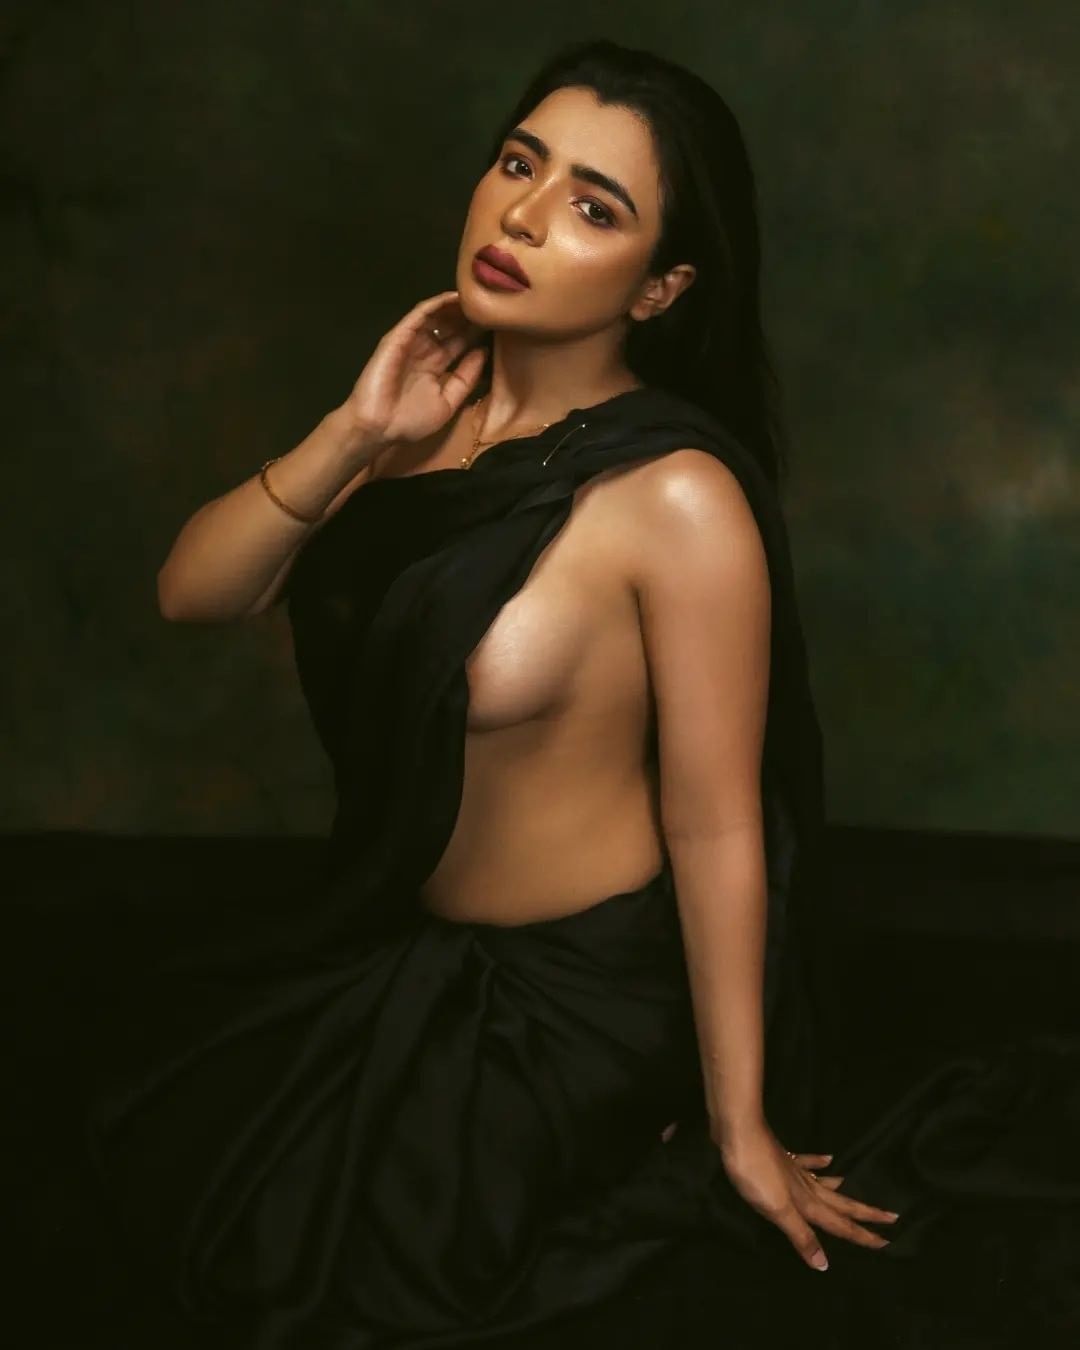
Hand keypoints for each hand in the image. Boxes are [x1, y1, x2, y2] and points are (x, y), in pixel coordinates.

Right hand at [340, 290, 487, 449]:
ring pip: (435, 316)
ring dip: (454, 306)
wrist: (377, 428)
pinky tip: (454, 297)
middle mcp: (423, 351)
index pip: (458, 343)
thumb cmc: (409, 421)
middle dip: (467, 315)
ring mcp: (409, 342)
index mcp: (434, 366)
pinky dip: (435, 304)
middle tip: (490, 303)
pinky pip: (418, 316)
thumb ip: (466, 378)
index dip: (475, 333)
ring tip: (476, 295)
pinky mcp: (397, 337)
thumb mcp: (448, 402)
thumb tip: (483, 352)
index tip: (497, 323)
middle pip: (448, 326)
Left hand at [716, 1121, 898, 1271]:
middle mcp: (806, 1187)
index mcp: (807, 1203)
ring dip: (842, 1191)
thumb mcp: (777, 1210)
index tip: (887, 1242)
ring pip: (825, 1185)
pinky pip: (805, 1162)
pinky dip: (817, 1163)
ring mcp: (794, 1170)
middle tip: (892, 1216)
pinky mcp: (780, 1157)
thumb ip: (801, 1235)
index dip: (861, 1236)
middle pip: (841, 1204)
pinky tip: (827, 1159)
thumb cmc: (756, 1174)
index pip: (840, 1224)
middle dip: (865, 1214)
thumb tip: (825, 1264)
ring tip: (856, 1191)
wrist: (740, 1131)